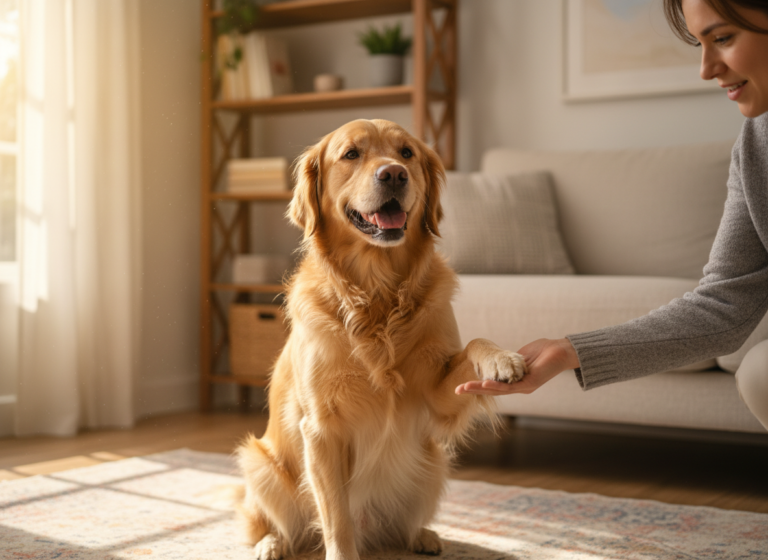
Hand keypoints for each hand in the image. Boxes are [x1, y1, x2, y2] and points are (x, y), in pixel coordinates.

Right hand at [455, 338, 579, 395]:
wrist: (561, 350)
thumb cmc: (544, 351)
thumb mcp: (521, 356)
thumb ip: (509, 360)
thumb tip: (498, 359)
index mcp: (515, 381)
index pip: (494, 385)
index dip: (478, 385)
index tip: (462, 385)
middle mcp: (519, 387)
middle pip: (493, 391)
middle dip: (474, 390)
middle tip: (457, 391)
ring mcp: (524, 387)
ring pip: (499, 391)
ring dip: (481, 389)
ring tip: (466, 388)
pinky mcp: (530, 383)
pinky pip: (511, 387)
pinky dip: (497, 386)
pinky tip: (485, 385)